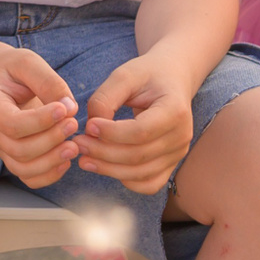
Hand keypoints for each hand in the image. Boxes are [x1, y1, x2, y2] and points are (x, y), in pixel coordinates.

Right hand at [0, 48, 79, 188]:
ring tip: (74, 145)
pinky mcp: (15, 158)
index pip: (11, 123)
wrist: (2, 81)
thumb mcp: (28, 63)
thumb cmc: (14, 71)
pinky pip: (29, 178)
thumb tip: (69, 107)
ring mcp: (2, 148)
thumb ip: (47, 81)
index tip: (64, 108)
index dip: (40, 121)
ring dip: (52, 161)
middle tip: (74, 123)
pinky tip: (66, 160)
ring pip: (23, 168)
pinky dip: (49, 175)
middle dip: (50, 140)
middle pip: (19, 149)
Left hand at [72, 55, 194, 194]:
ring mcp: (178, 154)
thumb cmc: (147, 75)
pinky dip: (126, 181)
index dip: (111, 133)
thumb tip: (92, 129)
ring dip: (108, 169)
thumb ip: (105, 98)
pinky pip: (149, 184)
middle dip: (103, 153)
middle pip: (138, 155)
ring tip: (83, 158)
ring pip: (141, 173)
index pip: (141, 131)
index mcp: (175, 110)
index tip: (88, 125)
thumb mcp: (125, 75)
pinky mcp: (171, 164)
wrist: (171, 80)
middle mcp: (181, 136)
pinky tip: (105, 167)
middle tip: (77, 143)